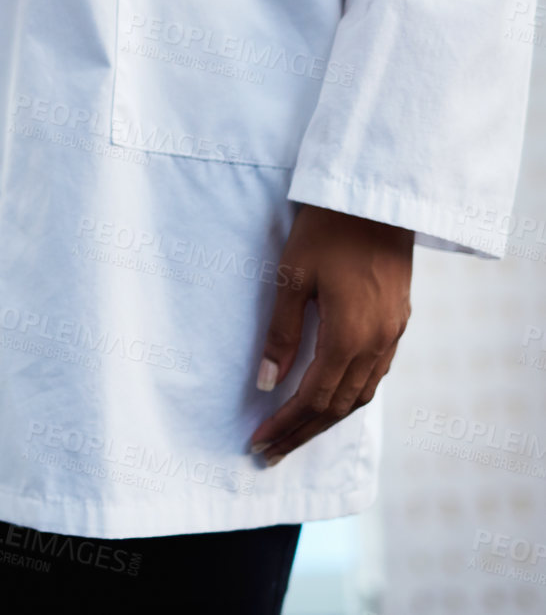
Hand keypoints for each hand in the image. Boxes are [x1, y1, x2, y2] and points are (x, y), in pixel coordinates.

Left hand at [247, 204, 412, 465]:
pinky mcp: (398, 322)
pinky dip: (348, 396)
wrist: (378, 200)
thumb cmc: (326, 231)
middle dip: (302, 433)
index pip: (312, 397)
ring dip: (326, 419)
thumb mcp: (292, 278)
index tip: (257, 444)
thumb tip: (265, 382)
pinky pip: (374, 375)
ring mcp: (393, 334)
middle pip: (337, 406)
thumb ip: (280, 333)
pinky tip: (329, 399)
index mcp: (349, 335)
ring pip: (360, 394)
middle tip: (270, 455)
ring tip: (295, 435)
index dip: (284, 424)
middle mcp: (377, 343)